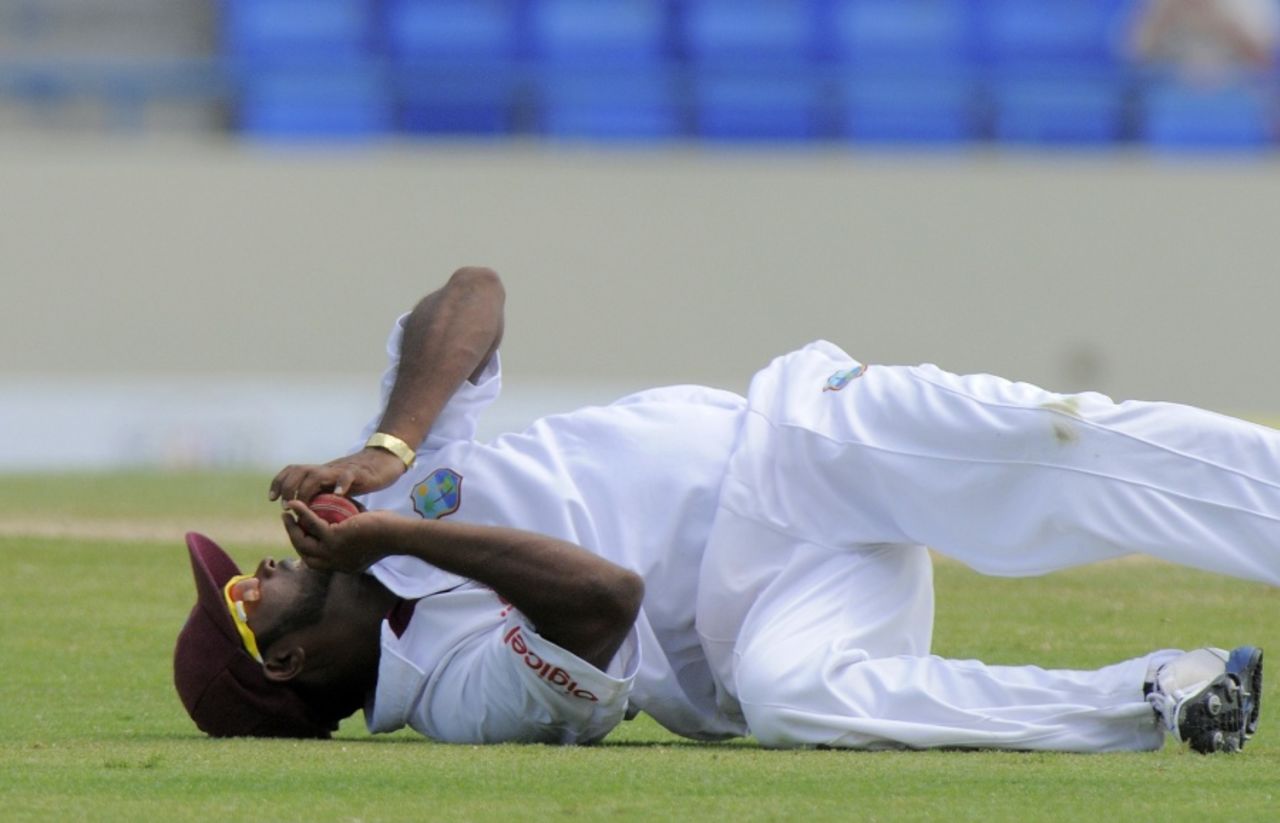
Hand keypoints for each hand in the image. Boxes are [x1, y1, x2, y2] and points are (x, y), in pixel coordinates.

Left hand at [269, 448, 406, 502]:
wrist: (384, 461)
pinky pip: (347, 477)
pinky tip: (337, 495)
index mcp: (320, 472)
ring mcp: (341, 470)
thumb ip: (322, 496)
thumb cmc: (359, 478)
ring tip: (303, 504)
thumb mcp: (336, 487)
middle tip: (286, 505)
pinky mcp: (358, 473)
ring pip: (317, 474)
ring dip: (305, 489)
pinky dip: (340, 485)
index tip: (272, 499)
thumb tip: (305, 516)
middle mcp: (327, 469)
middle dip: (288, 487)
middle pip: (299, 471)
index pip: (292, 471)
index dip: (278, 482)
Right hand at [281, 500, 396, 572]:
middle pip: (304, 553)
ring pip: (302, 541)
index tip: (298, 532)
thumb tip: (339, 516)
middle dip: (293, 536)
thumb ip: (349, 529)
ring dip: (291, 526)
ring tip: (287, 512)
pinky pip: (311, 524)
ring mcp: (333, 553)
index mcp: (341, 566)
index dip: (303, 547)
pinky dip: (301, 513)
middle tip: (288, 520)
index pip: (315, 560)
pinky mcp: (335, 539)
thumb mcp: (363, 534)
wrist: (399, 534)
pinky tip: (295, 504)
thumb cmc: (388, 532)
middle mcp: (335, 564)